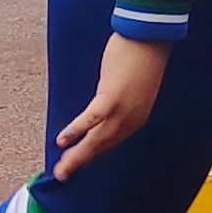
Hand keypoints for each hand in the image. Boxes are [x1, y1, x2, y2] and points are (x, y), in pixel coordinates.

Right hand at [53, 30, 168, 177]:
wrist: (150, 38)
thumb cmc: (140, 57)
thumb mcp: (132, 86)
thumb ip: (117, 100)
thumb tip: (100, 107)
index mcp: (136, 118)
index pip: (111, 142)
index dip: (92, 153)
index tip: (78, 162)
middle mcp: (131, 120)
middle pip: (102, 146)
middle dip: (81, 162)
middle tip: (63, 174)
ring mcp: (123, 111)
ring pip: (96, 140)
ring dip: (77, 156)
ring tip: (61, 168)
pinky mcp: (112, 99)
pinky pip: (91, 120)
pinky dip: (75, 131)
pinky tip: (62, 141)